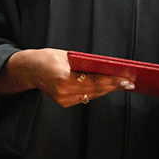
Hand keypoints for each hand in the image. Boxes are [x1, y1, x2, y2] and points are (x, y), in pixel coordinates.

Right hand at [0, 48, 133, 106]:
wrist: (28, 69)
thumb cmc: (46, 58)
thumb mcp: (65, 56)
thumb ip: (83, 63)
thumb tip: (105, 68)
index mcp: (63, 77)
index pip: (94, 80)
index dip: (112, 81)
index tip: (126, 80)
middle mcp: (63, 92)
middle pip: (95, 90)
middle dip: (113, 86)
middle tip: (130, 82)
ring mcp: (63, 99)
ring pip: (92, 95)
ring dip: (107, 89)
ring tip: (122, 84)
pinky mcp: (64, 103)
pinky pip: (85, 97)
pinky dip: (96, 92)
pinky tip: (106, 87)